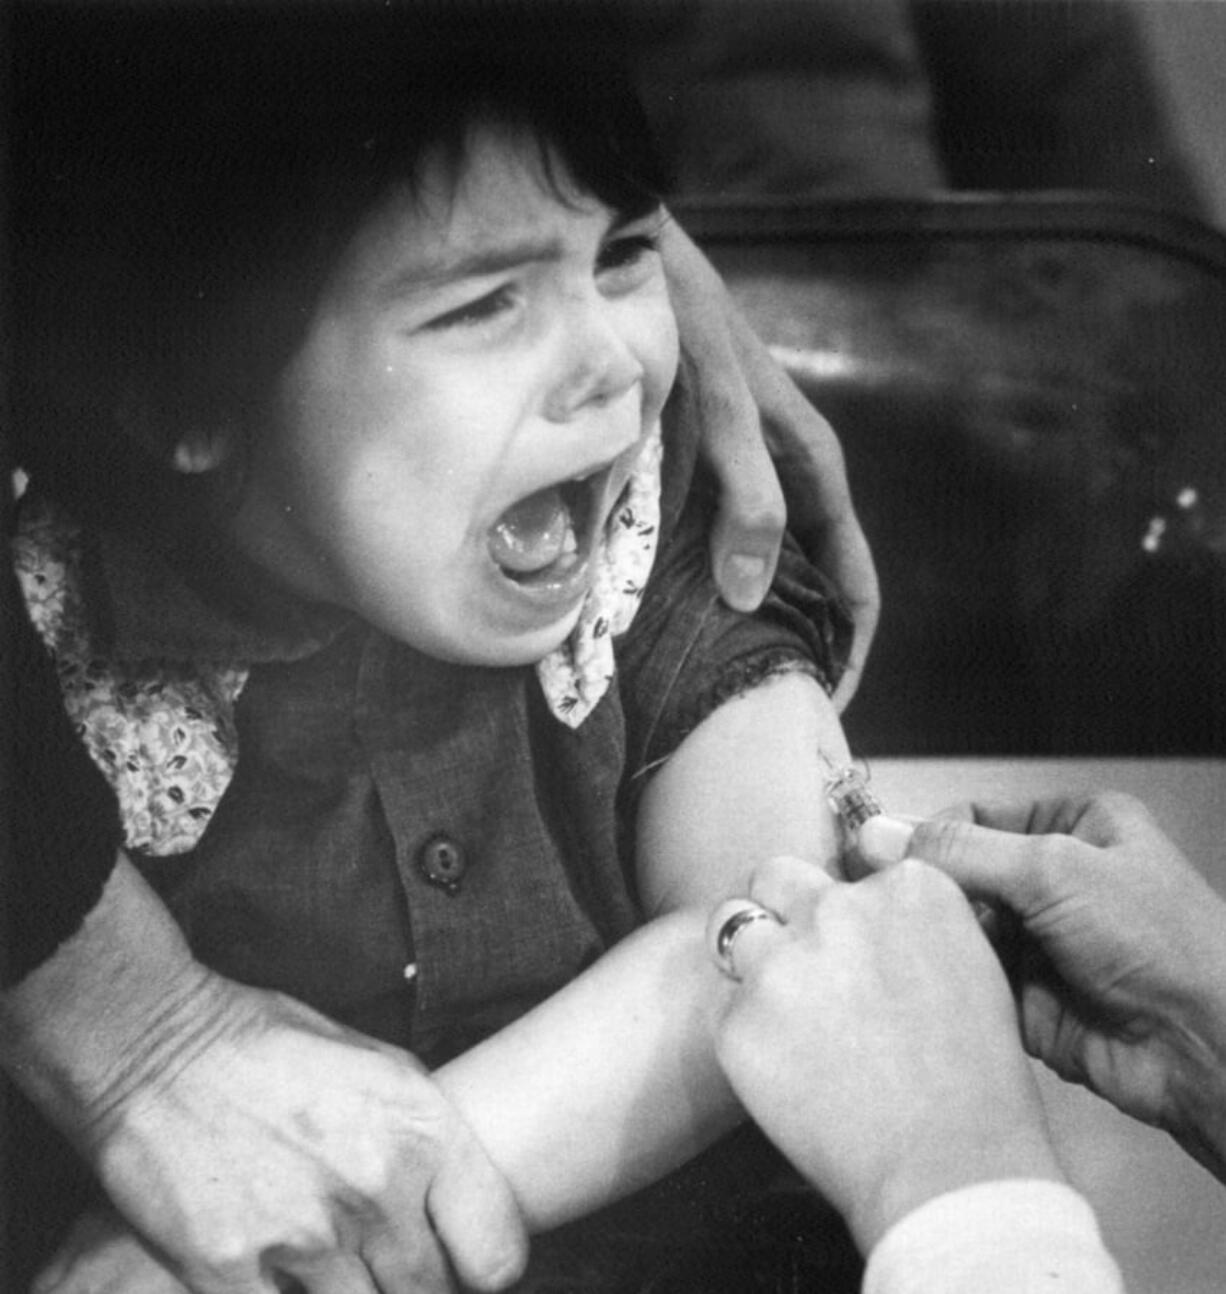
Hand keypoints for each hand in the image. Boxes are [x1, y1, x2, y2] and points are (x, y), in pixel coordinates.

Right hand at [1, 858, 526, 1292]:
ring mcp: (305, 1236)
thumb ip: (426, 1140)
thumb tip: (456, 1207)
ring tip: (328, 1259)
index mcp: (423, 1130)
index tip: (459, 1263)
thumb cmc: (271, 1046)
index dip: (482, 1270)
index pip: (499, 1254)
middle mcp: (376, 1188)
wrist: (156, 1044)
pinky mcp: (231, 1272)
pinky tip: (278, 1271)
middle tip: (384, 1260)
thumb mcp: (379, 1068)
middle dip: (413, 1285)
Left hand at [660, 218, 878, 706]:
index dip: (850, 651)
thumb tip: (748, 593)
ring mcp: (743, 476)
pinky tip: (665, 616)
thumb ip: (743, 495)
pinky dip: (703, 587)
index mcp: (814, 470)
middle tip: (753, 710)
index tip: (820, 711)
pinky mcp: (697, 471)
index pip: (856, 583)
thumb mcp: (721, 410)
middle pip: (812, 586)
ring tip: (708, 679)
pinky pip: (714, 547)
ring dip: (746, 622)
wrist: (630, 253)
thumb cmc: (684, 322)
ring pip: (762, 569)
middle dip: (796, 647)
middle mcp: (786, 479)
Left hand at [711, 856, 1062, 1252]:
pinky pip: (725, 1005)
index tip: (859, 947)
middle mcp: (838, 908)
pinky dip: (745, 1029)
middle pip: (778, 876)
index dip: (850, 913)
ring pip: (732, 924)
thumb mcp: (973, 971)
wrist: (949, 1168)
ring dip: (751, 956)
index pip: (852, 871)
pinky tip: (784, 1066)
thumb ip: (913, 926)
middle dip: (786, 910)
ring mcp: (781, 961)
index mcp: (908, 888)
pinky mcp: (737, 1019)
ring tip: (781, 1006)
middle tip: (804, 964)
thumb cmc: (977, 1086)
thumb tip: (873, 920)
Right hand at [895, 793, 1225, 1181]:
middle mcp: (1057, 880)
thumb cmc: (1154, 940)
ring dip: (933, 940)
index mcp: (1076, 827)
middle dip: (926, 893)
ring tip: (891, 947)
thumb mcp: (1055, 870)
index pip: (975, 819)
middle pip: (961, 875)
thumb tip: (874, 834)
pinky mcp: (1030, 1000)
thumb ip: (962, 851)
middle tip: (878, 908)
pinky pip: (970, 981)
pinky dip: (945, 983)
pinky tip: (915, 984)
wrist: (1207, 1049)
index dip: (929, 838)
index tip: (882, 861)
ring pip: (960, 930)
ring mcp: (1043, 942)